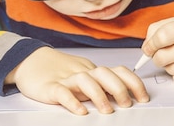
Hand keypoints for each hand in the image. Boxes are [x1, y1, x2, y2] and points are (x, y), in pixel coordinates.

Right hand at [5, 47, 149, 114]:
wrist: (30, 61)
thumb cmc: (59, 72)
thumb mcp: (83, 77)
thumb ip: (100, 85)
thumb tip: (124, 96)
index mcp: (93, 71)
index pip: (118, 71)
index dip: (133, 83)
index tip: (143, 97)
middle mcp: (82, 72)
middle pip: (105, 73)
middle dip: (119, 88)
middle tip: (126, 104)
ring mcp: (66, 79)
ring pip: (86, 80)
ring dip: (99, 95)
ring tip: (106, 110)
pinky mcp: (49, 87)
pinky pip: (62, 93)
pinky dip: (72, 102)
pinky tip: (81, 111)